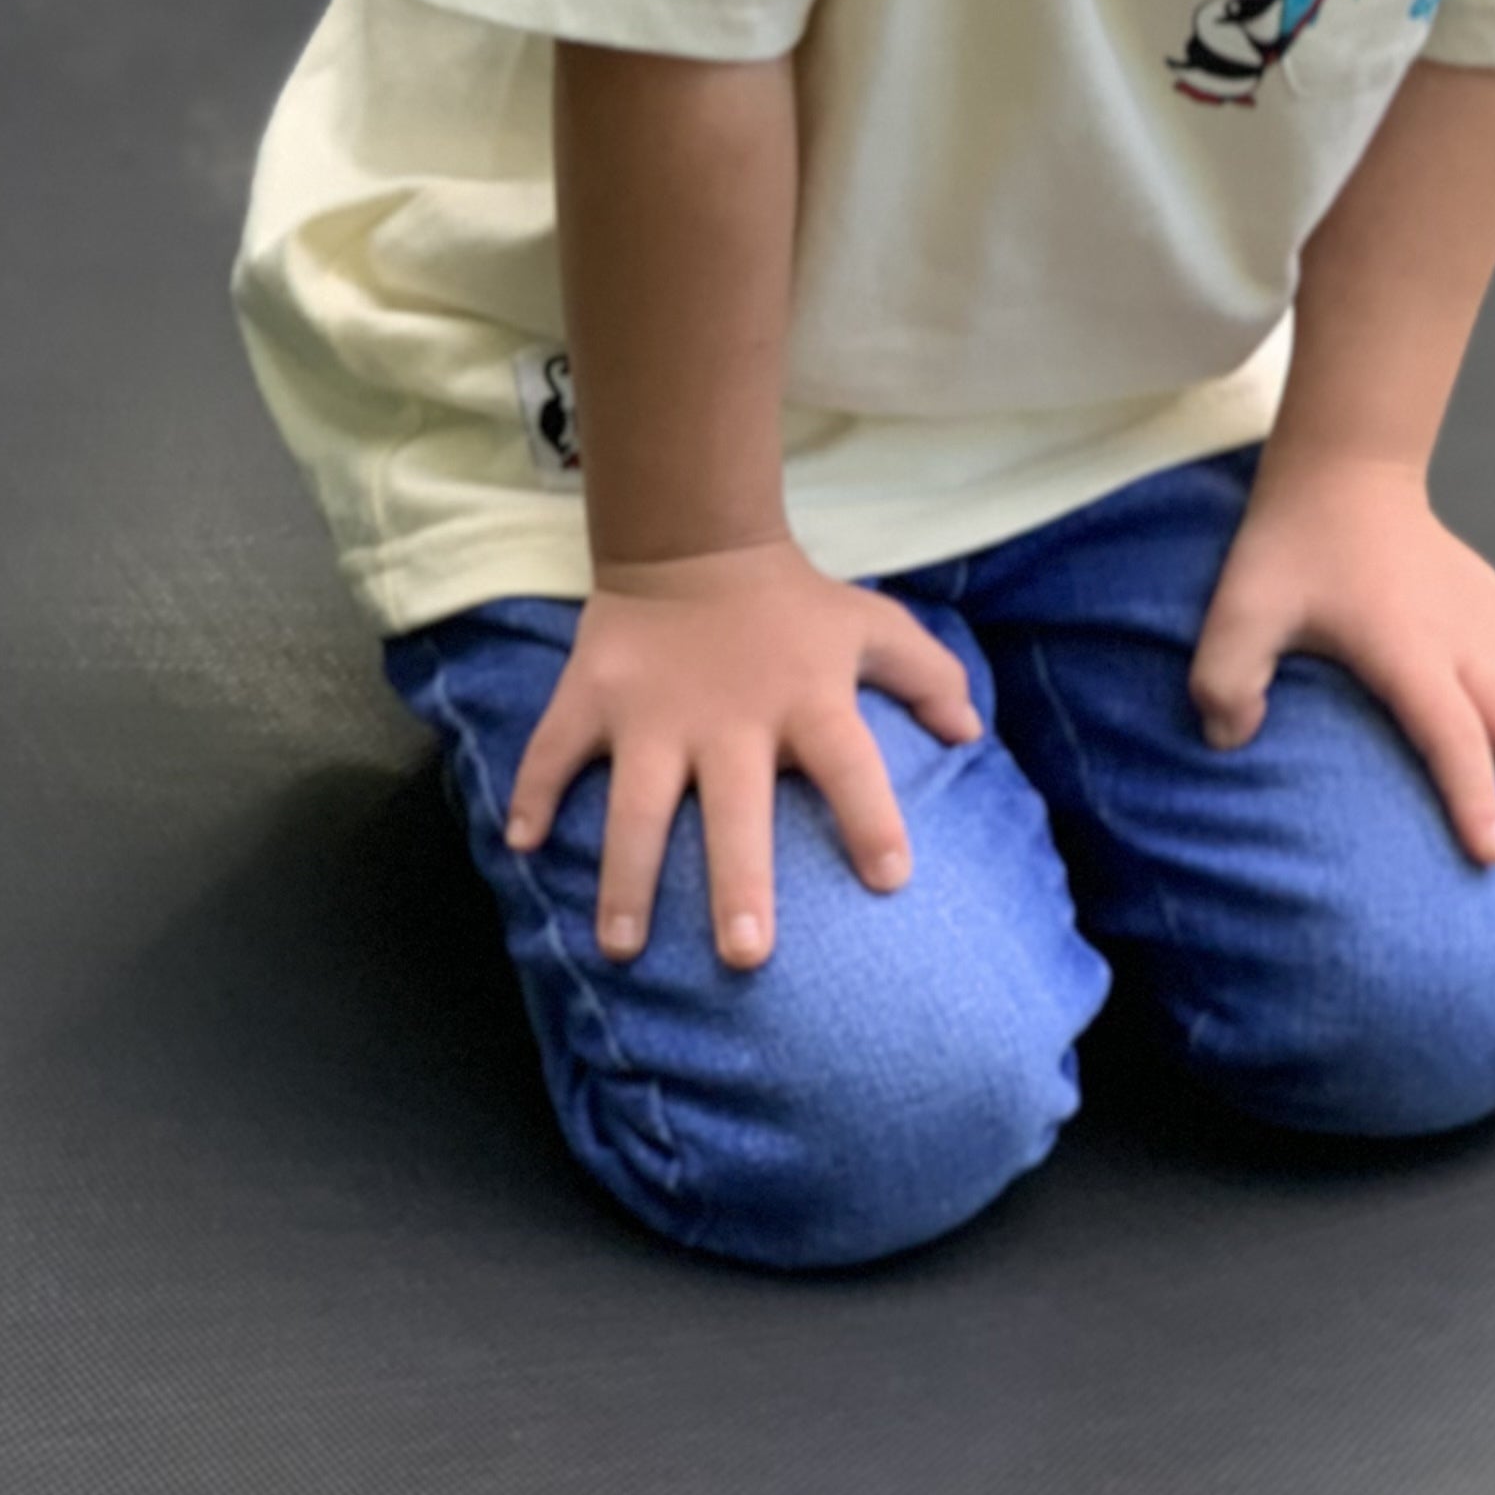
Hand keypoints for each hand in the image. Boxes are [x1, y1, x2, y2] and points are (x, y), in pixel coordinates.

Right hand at [503, 539, 979, 969]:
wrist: (693, 541)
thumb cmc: (792, 604)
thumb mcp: (869, 624)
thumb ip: (927, 674)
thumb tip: (972, 734)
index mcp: (805, 699)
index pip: (851, 761)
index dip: (872, 816)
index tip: (891, 879)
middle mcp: (730, 716)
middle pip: (738, 808)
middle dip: (740, 880)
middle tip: (746, 953)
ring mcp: (653, 711)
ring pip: (639, 803)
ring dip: (629, 875)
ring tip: (624, 945)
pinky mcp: (593, 696)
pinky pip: (555, 752)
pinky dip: (534, 794)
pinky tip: (522, 846)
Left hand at [1188, 450, 1494, 875]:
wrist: (1348, 471)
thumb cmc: (1294, 544)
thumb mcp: (1239, 607)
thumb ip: (1225, 678)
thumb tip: (1229, 742)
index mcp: (1407, 647)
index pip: (1453, 733)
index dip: (1473, 795)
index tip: (1493, 856)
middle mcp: (1464, 640)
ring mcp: (1488, 622)